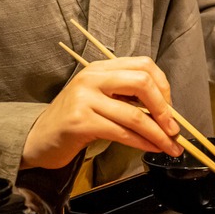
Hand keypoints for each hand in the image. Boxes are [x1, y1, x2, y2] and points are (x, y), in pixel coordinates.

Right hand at [22, 56, 181, 169]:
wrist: (39, 139)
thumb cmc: (75, 120)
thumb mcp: (100, 99)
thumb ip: (126, 97)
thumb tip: (166, 112)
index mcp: (101, 68)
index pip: (143, 65)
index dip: (163, 86)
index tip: (170, 108)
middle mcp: (93, 78)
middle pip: (142, 82)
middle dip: (165, 108)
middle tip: (174, 129)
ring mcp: (85, 98)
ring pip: (134, 114)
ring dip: (158, 133)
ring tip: (171, 146)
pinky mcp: (80, 122)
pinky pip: (121, 132)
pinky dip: (142, 142)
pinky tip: (152, 148)